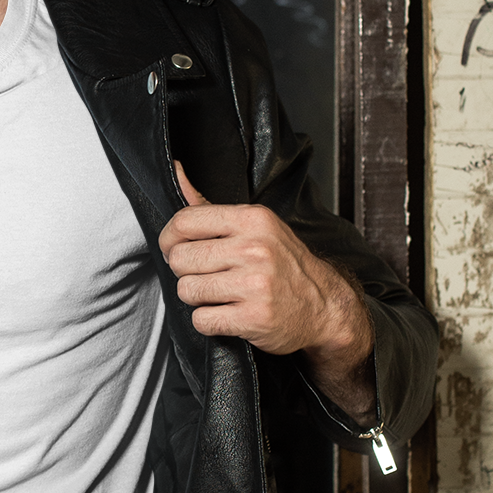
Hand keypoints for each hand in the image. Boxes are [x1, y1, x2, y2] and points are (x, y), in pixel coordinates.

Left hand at [158, 163, 376, 422]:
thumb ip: (208, 204)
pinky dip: (209, 322)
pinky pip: (202, 320)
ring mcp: (256, 284)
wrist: (323, 305)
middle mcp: (255, 249)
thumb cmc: (283, 263)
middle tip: (205, 275)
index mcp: (253, 220)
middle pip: (180, 259)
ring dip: (197, 297)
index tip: (174, 248)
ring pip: (187, 290)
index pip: (185, 221)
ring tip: (219, 294)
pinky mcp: (254, 317)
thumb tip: (176, 170)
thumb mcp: (254, 225)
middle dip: (185, 271)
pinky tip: (228, 313)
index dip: (169, 239)